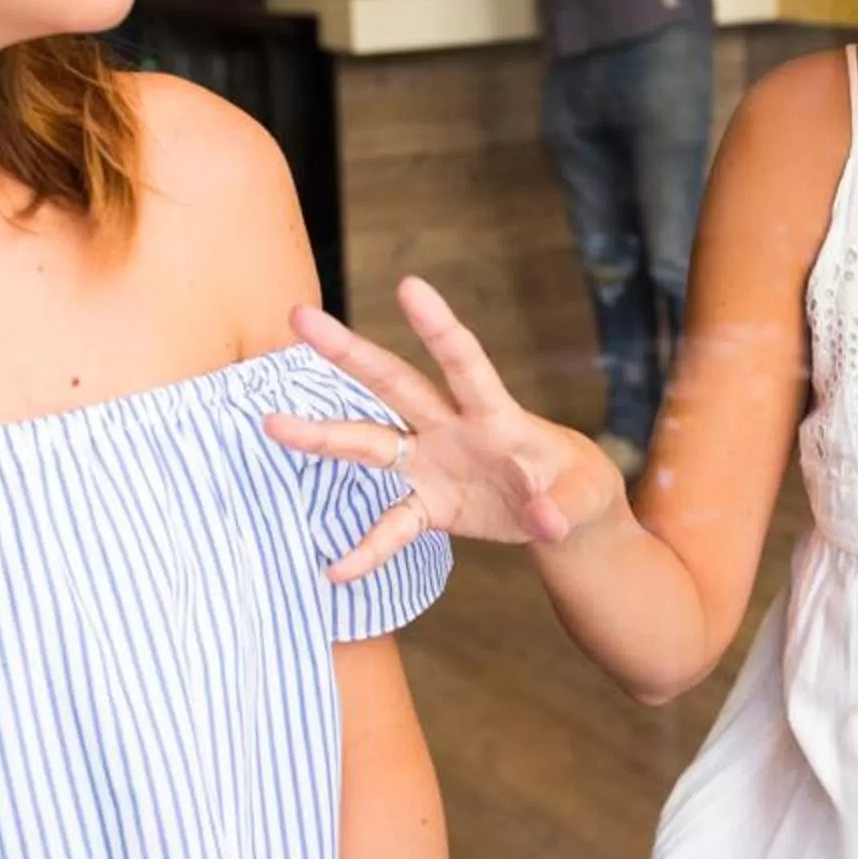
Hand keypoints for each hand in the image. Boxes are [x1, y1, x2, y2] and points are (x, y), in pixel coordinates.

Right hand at [266, 276, 628, 582]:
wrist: (564, 518)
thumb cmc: (577, 490)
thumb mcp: (586, 497)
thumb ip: (564, 505)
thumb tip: (543, 520)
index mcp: (496, 415)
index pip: (465, 363)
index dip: (438, 327)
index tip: (409, 286)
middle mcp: (452, 427)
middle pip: (394, 383)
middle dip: (348, 352)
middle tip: (300, 316)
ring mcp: (431, 462)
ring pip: (368, 442)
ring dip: (322, 435)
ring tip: (271, 423)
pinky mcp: (427, 503)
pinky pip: (389, 526)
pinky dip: (367, 550)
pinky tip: (337, 572)